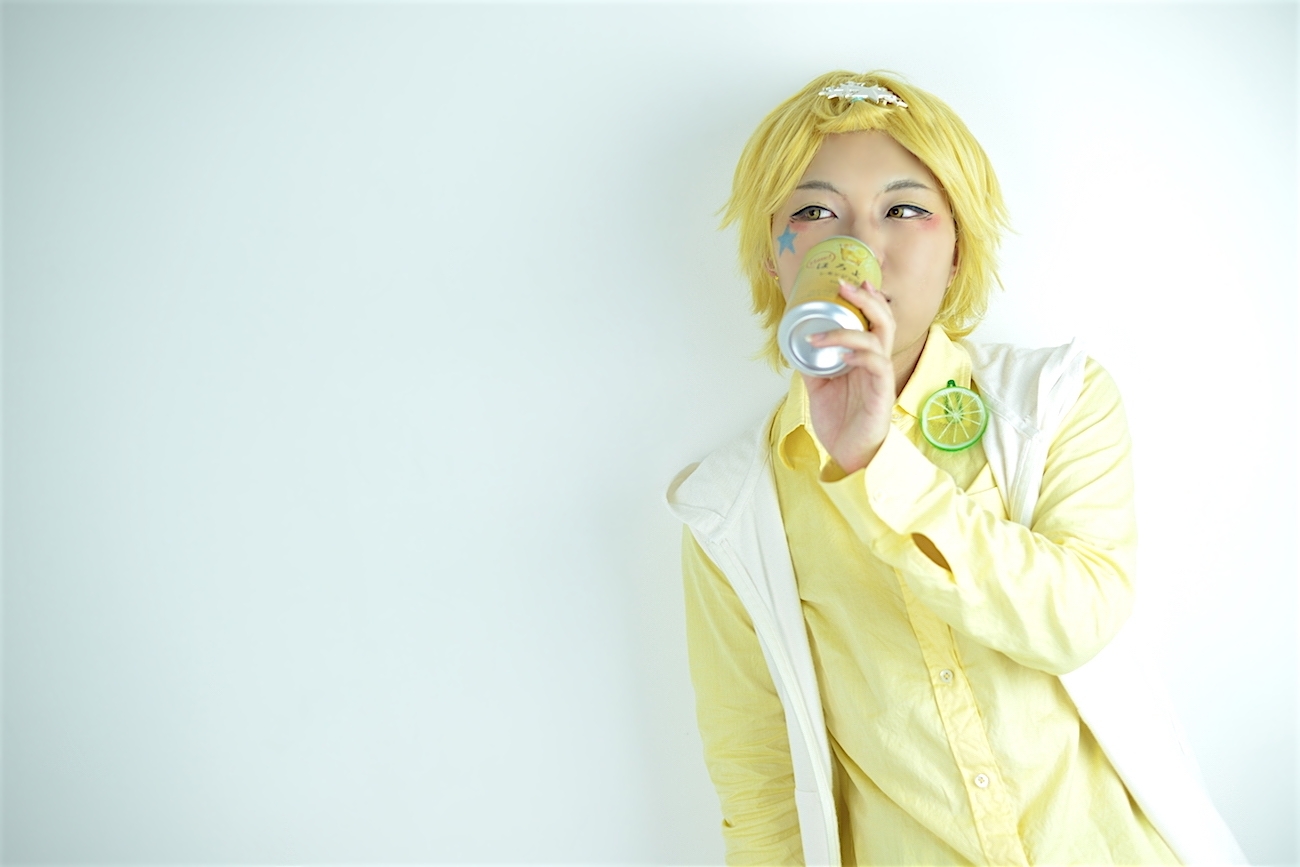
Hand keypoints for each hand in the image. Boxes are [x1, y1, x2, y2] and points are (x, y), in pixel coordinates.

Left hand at [803, 279, 896, 473]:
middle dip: (866, 299)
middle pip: (883, 321)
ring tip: (821, 333)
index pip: (874, 321)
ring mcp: (880, 377)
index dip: (867, 299)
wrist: (848, 456)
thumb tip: (796, 345)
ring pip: (878, 339)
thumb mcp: (820, 388)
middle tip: (843, 286)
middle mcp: (876, 363)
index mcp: (865, 359)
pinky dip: (859, 354)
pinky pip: (876, 365)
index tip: (849, 283)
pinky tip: (842, 355)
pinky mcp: (881, 394)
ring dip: (848, 330)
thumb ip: (814, 366)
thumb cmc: (842, 423)